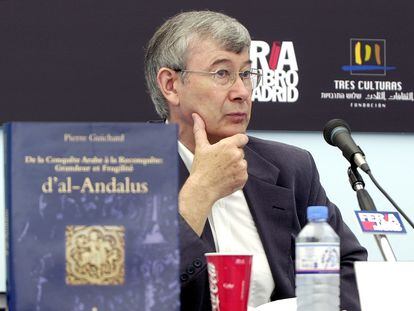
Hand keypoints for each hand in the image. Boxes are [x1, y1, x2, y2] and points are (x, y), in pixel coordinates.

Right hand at [179, 113, 247, 234]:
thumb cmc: (200, 168)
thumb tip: (196, 116)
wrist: (202, 189)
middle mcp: (237, 155)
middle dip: (232, 155)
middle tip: (219, 162)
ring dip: (235, 166)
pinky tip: (226, 178)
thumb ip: (200, 130)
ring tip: (222, 171)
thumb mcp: (200, 147)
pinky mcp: (243, 179)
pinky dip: (237, 176)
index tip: (229, 147)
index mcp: (228, 145)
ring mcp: (241, 168)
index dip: (237, 142)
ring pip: (242, 163)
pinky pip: (243, 174)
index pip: (242, 138)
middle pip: (240, 151)